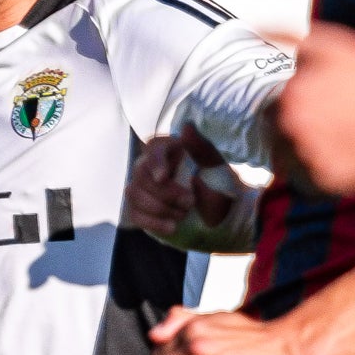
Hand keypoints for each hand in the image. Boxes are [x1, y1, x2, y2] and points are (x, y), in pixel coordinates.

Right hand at [127, 130, 259, 252]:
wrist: (220, 214)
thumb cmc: (217, 185)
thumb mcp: (215, 165)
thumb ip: (201, 147)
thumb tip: (187, 127)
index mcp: (169, 150)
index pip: (152, 149)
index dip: (154, 162)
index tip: (162, 178)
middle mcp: (151, 166)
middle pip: (140, 174)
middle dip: (165, 193)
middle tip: (190, 202)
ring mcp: (143, 188)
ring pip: (134, 194)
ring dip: (161, 208)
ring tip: (184, 214)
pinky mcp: (141, 208)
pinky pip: (136, 214)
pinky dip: (153, 223)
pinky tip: (172, 227)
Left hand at [270, 24, 354, 196]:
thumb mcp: (329, 42)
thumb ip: (288, 37)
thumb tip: (256, 27)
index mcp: (288, 98)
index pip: (269, 118)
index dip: (293, 116)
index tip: (318, 113)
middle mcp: (294, 130)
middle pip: (280, 144)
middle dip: (302, 138)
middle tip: (337, 128)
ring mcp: (312, 157)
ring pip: (296, 167)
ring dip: (313, 158)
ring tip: (346, 143)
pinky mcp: (332, 181)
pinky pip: (315, 186)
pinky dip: (329, 176)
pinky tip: (352, 157)